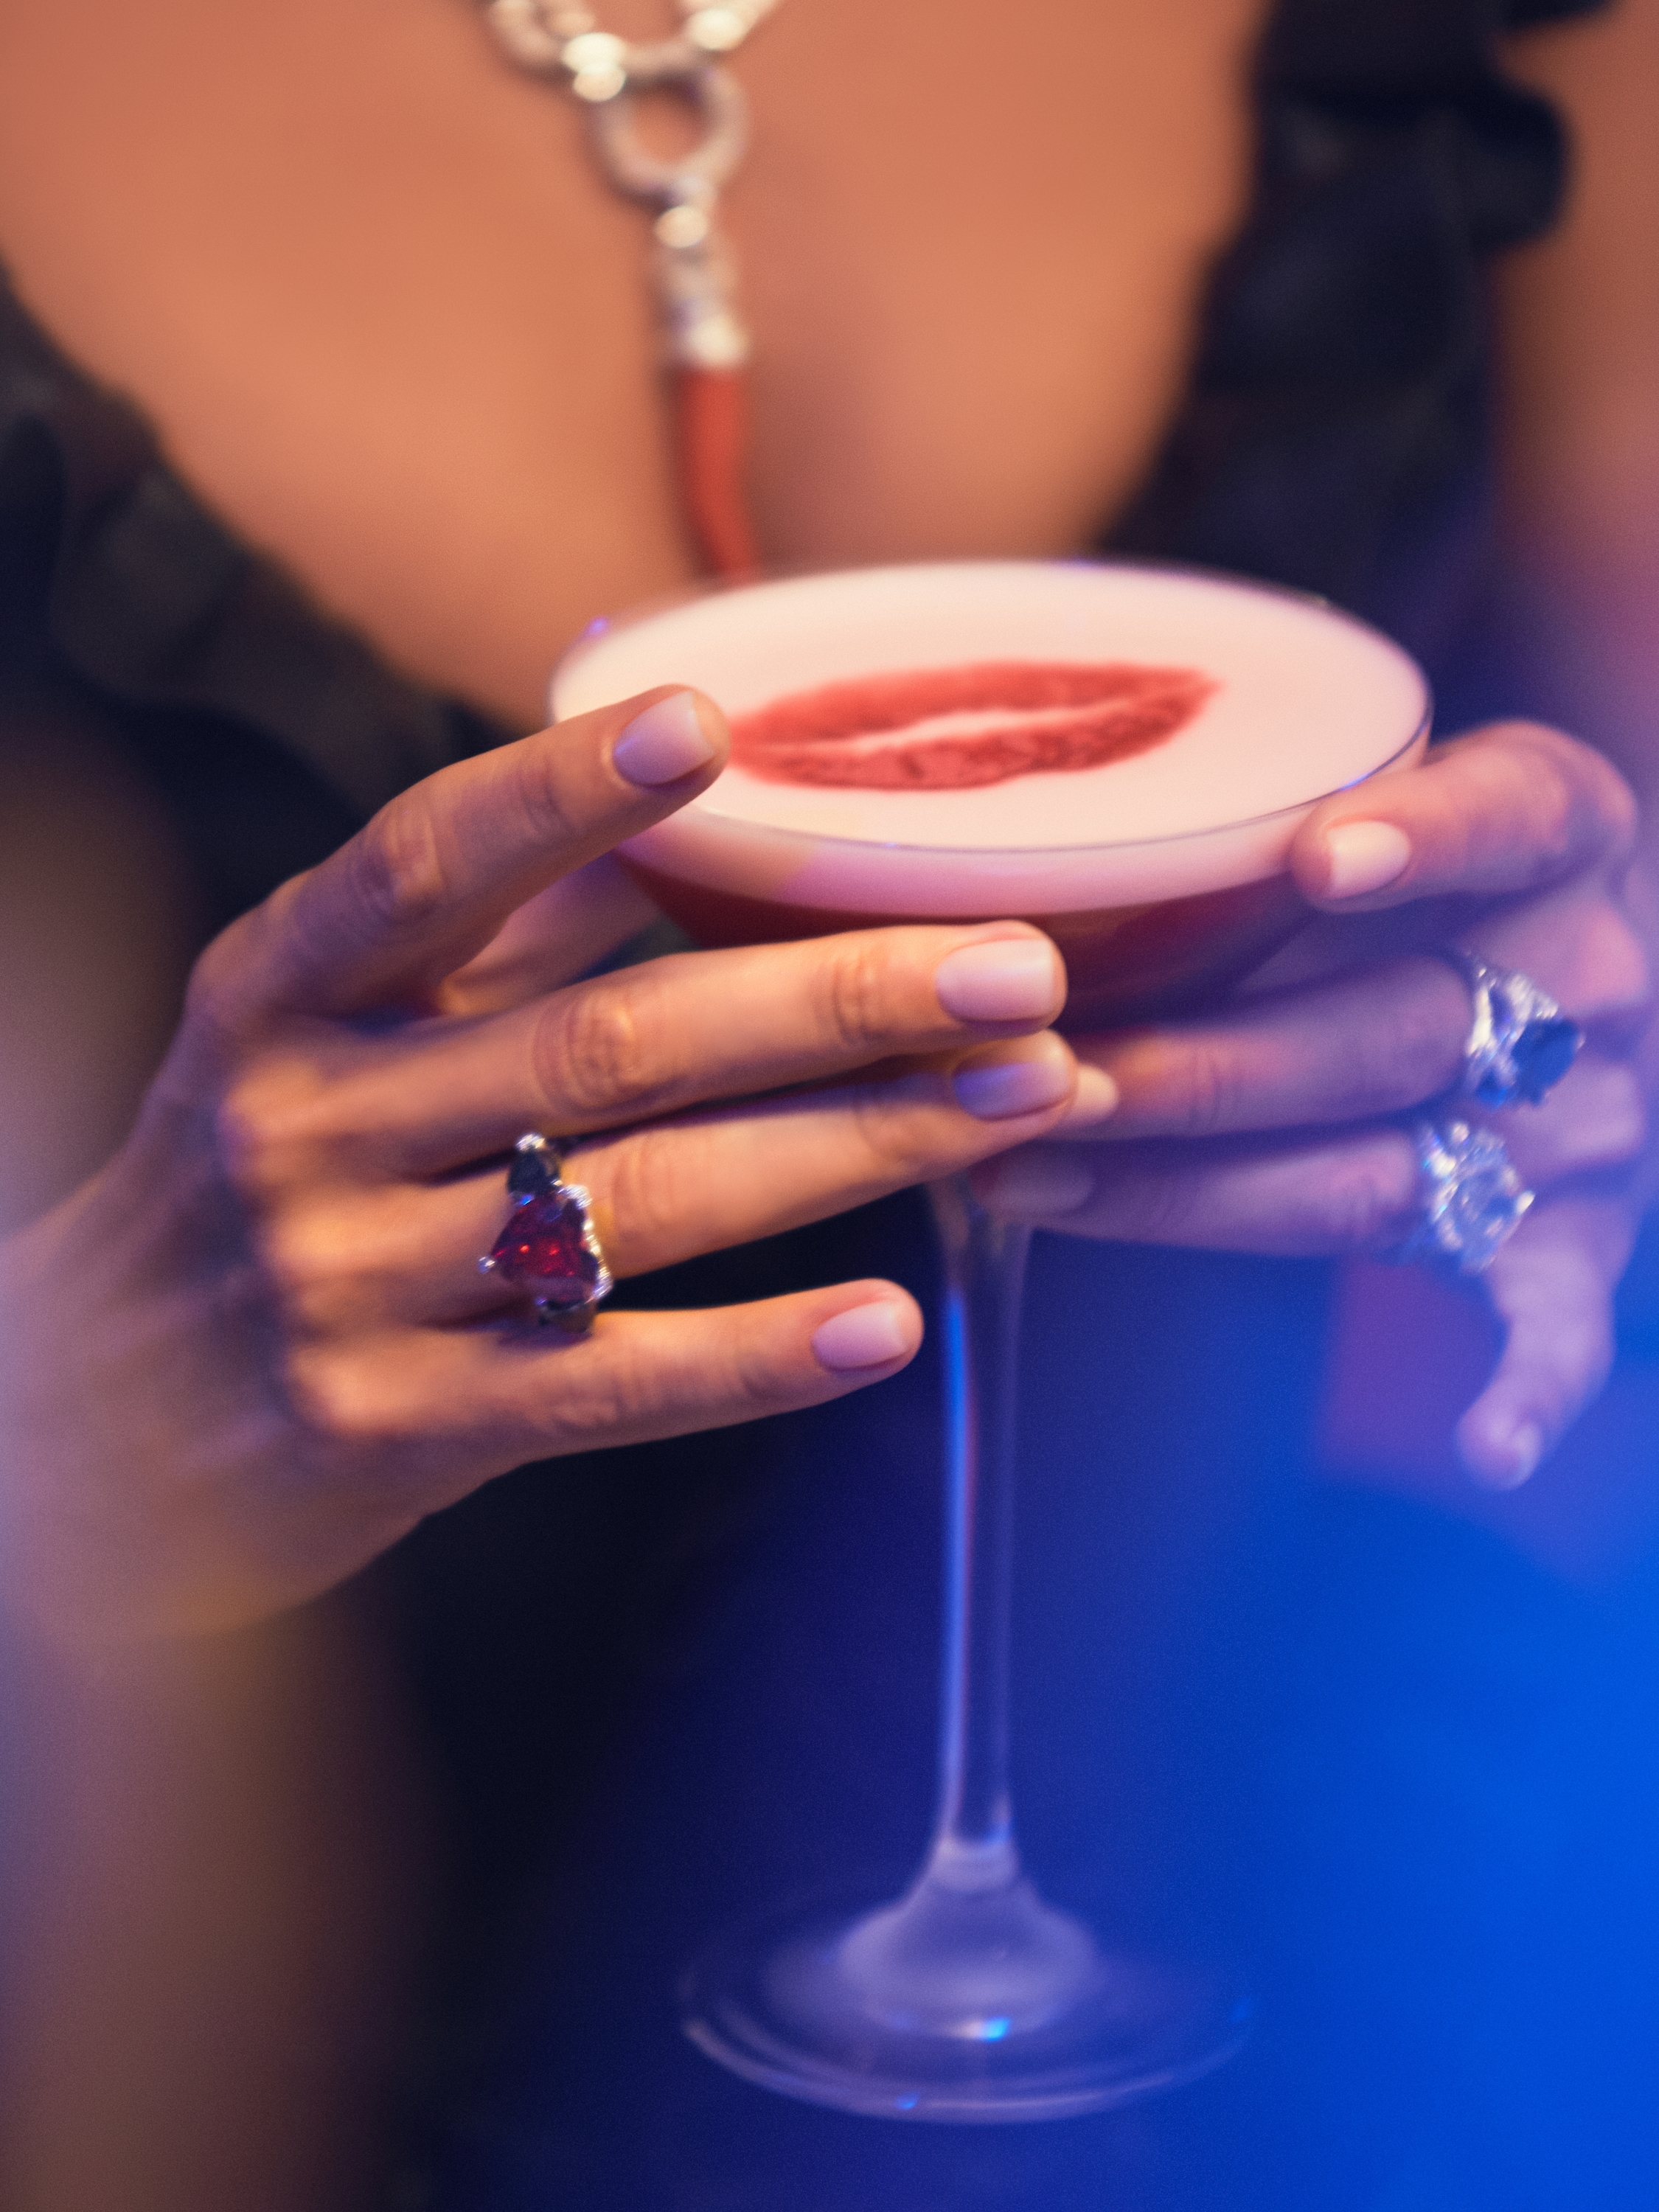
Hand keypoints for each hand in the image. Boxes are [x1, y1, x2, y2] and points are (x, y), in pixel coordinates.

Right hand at [0, 688, 1080, 1641]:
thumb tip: (655, 791)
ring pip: (645, 1201)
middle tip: (1019, 965)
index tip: (713, 727)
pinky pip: (608, 1385)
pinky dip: (756, 1357)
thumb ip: (469, 932)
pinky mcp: (395, 1429)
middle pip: (611, 1041)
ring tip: (1025, 1099)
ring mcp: (350, 1284)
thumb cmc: (243, 1186)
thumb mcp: (301, 1036)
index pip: (428, 865)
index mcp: (282, 992)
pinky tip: (892, 1325)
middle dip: (833, 997)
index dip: (564, 793)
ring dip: (855, 1147)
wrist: (78, 1430)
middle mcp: (312, 1124)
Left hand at [974, 722, 1653, 1485]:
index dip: (1417, 841)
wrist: (1591, 955)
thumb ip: (1254, 819)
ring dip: (1200, 1197)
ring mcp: (1584, 1124)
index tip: (1314, 861)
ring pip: (1385, 1175)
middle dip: (1197, 1070)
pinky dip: (1530, 1387)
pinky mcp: (1576, 1236)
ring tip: (1038, 1186)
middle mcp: (1582, 979)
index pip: (1506, 820)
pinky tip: (1481, 1446)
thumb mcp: (1383, 790)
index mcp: (1557, 832)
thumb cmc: (1428, 865)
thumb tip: (1006, 855)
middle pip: (1385, 1035)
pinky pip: (1565, 1325)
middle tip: (1043, 1079)